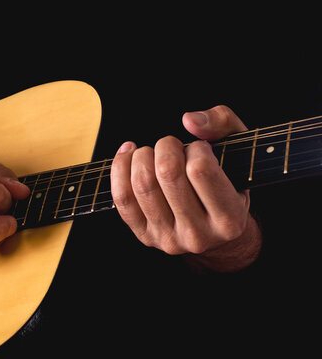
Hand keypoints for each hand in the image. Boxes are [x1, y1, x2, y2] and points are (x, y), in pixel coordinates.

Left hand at [110, 106, 261, 271]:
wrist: (216, 232)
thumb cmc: (227, 183)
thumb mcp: (239, 150)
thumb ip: (223, 123)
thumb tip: (189, 120)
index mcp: (229, 218)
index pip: (200, 169)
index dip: (195, 148)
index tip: (199, 149)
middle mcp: (198, 235)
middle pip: (167, 173)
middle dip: (165, 146)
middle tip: (171, 146)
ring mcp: (168, 238)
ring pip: (142, 185)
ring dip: (142, 156)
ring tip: (152, 152)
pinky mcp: (144, 236)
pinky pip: (122, 198)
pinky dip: (120, 168)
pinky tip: (129, 155)